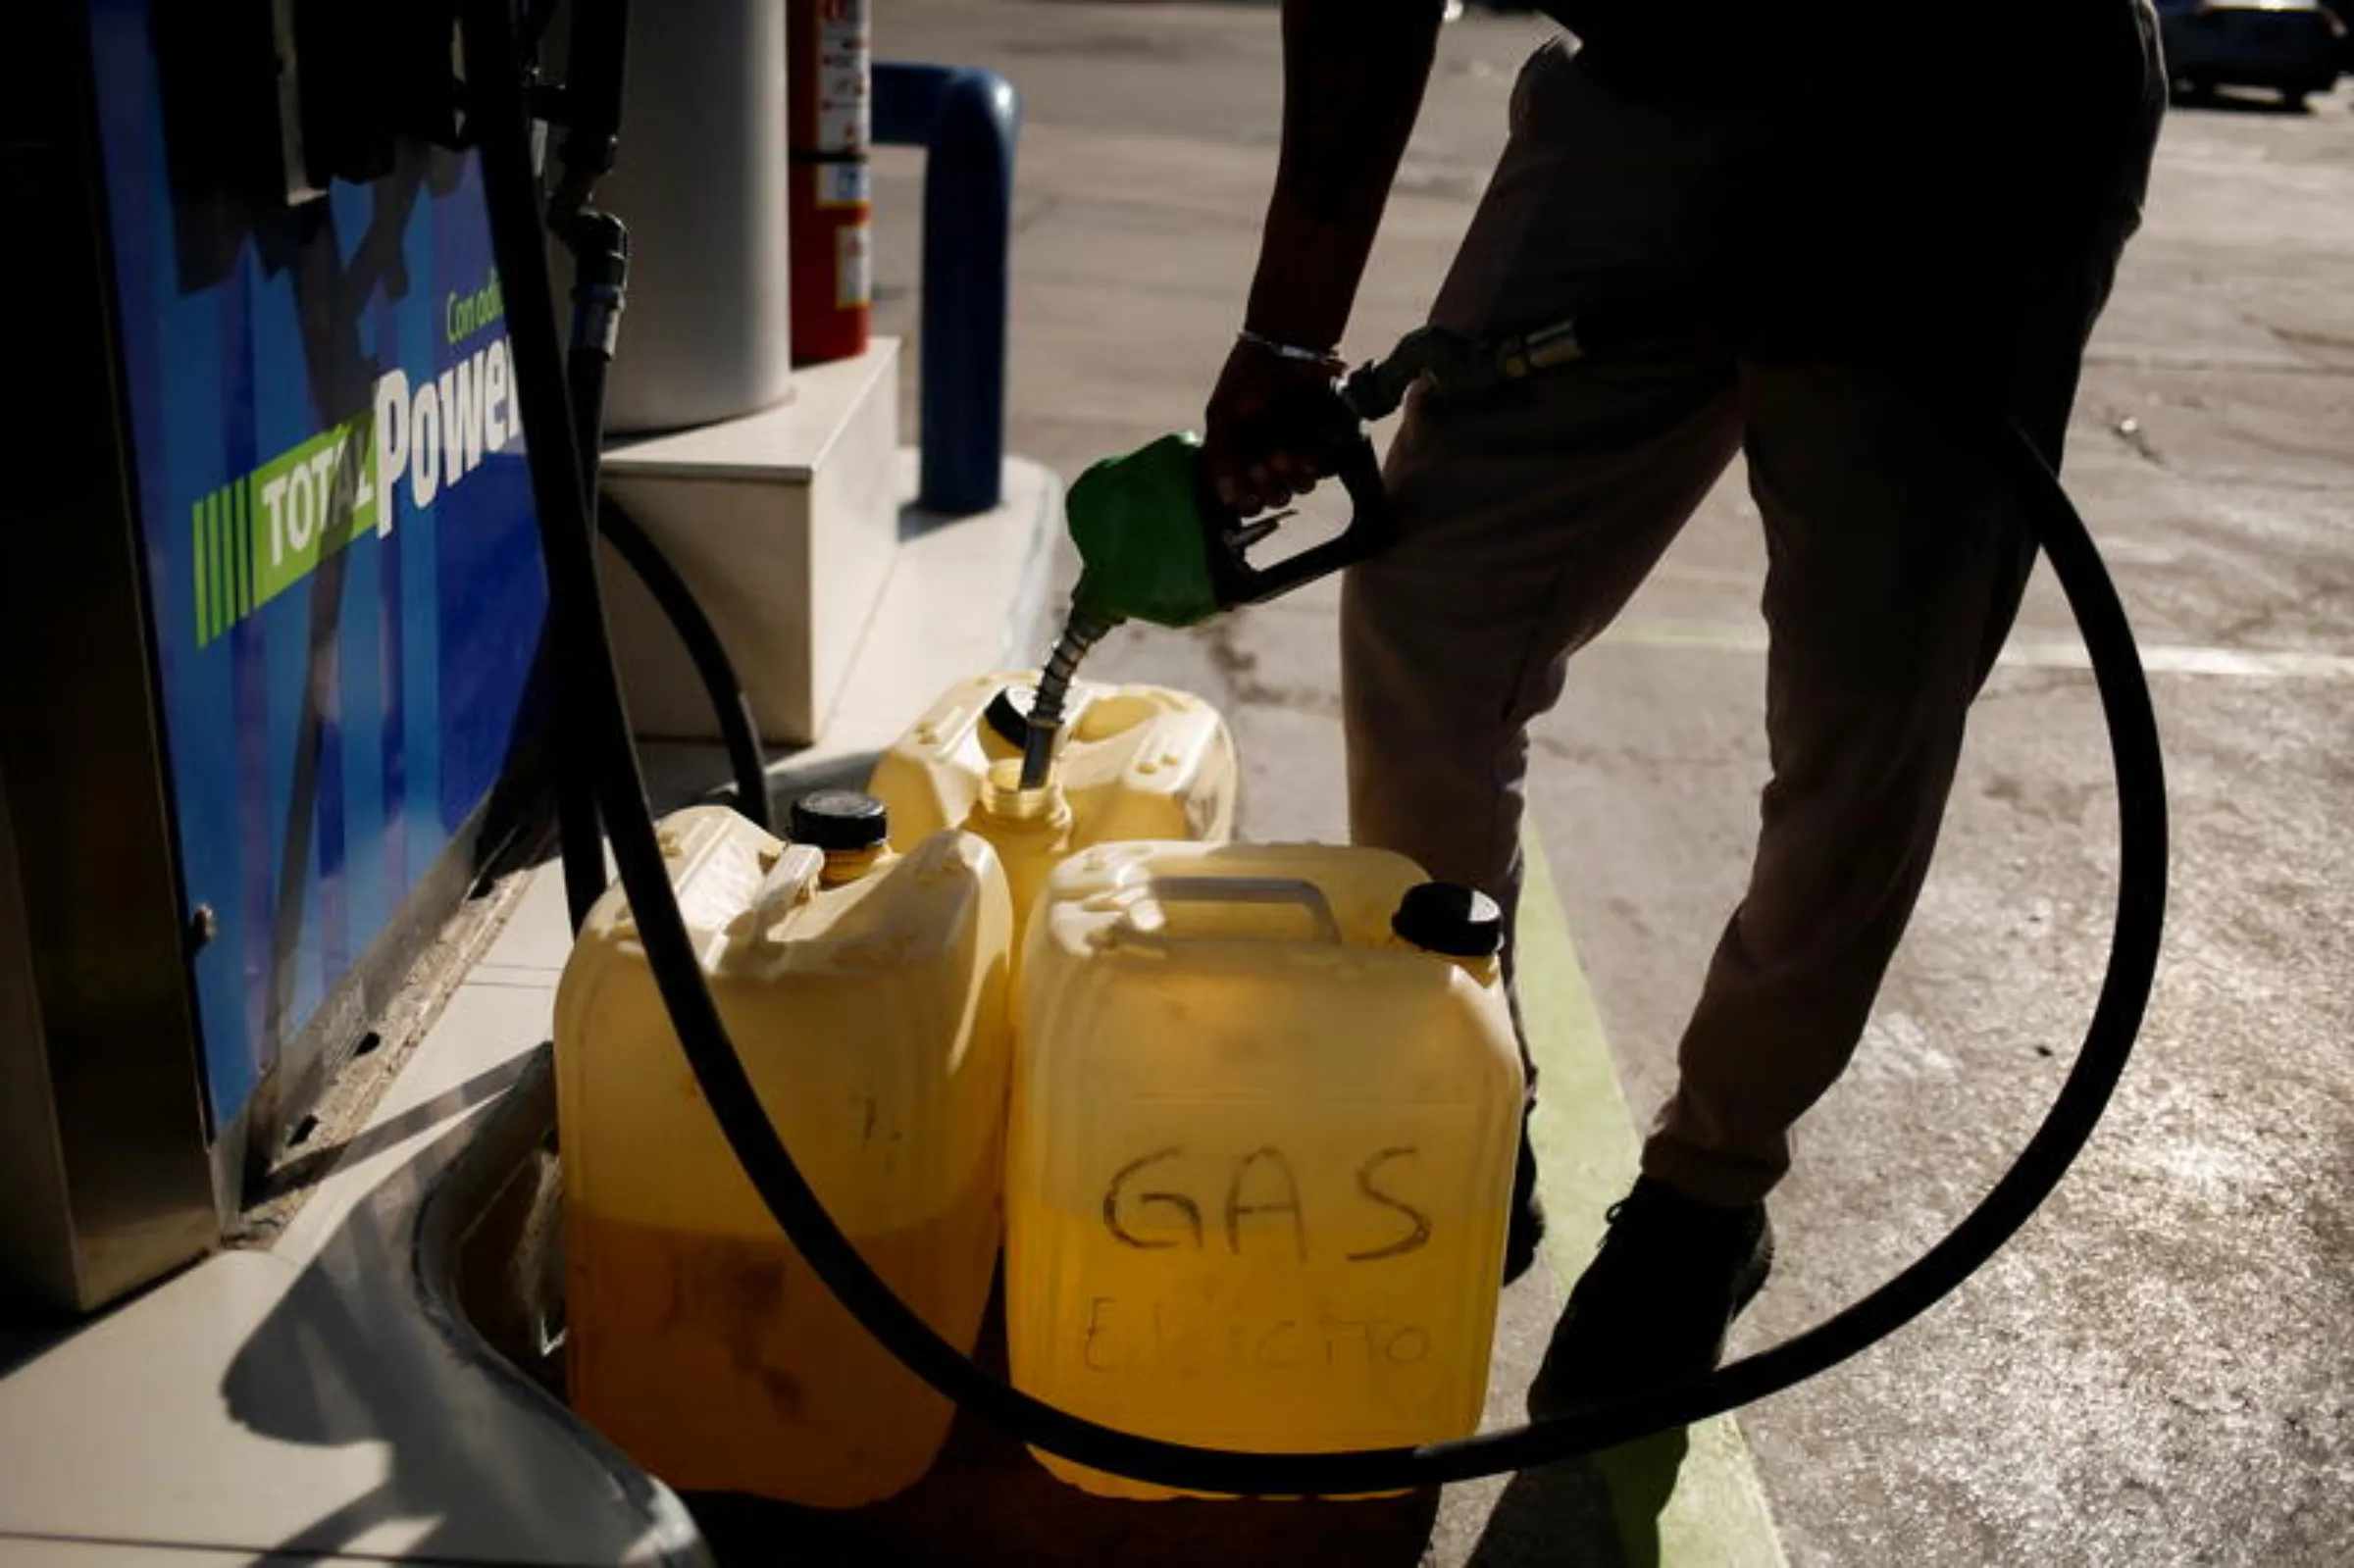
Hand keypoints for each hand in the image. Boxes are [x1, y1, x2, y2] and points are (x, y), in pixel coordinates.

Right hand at [1202, 340, 1347, 515]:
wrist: (1288, 342)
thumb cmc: (1248, 373)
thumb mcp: (1222, 413)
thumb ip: (1219, 453)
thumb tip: (1224, 496)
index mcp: (1239, 454)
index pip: (1241, 495)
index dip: (1243, 499)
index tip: (1242, 490)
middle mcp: (1266, 457)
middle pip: (1269, 497)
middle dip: (1265, 489)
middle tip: (1262, 465)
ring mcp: (1295, 452)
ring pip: (1295, 489)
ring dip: (1288, 480)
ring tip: (1282, 455)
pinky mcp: (1322, 444)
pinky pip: (1319, 472)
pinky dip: (1311, 470)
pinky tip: (1305, 457)